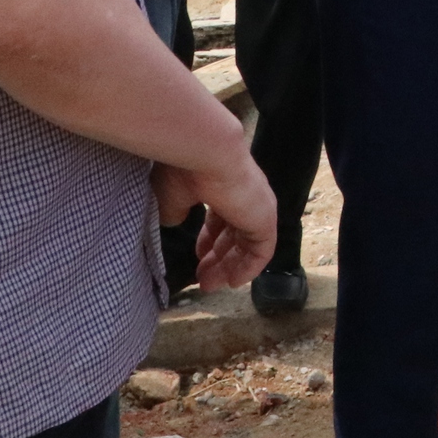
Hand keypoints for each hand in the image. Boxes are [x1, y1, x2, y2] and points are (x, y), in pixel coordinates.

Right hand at [151, 145, 276, 291]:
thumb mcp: (172, 196)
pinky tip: (234, 282)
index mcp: (222, 184)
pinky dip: (249, 268)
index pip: (222, 216)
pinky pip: (261, 251)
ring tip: (210, 285)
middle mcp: (243, 195)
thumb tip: (175, 221)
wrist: (206, 152)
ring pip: (246, 244)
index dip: (209, 239)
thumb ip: (176, 211)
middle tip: (203, 279)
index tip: (197, 255)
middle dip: (217, 257)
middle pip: (234, 233)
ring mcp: (257, 206)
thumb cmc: (184, 169)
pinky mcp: (266, 218)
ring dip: (229, 267)